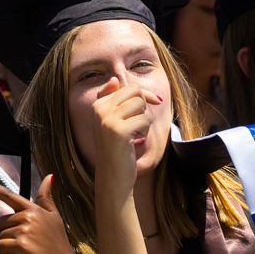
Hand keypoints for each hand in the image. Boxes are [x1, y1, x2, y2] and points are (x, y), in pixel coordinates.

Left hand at [0, 173, 85, 253]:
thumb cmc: (57, 242)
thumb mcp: (54, 217)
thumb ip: (46, 198)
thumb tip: (49, 176)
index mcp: (33, 209)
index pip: (8, 195)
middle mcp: (27, 216)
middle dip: (8, 233)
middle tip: (26, 240)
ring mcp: (23, 230)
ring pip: (0, 236)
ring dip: (8, 245)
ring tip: (26, 249)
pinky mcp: (19, 244)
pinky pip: (1, 247)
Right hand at [90, 76, 154, 192]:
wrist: (112, 175)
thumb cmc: (117, 148)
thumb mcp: (111, 122)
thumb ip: (112, 100)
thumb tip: (113, 79)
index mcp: (98, 105)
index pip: (128, 88)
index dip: (145, 95)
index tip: (156, 101)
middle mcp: (100, 109)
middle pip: (135, 92)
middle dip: (143, 107)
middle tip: (138, 125)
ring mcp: (107, 119)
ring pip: (141, 105)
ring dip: (144, 121)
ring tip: (134, 135)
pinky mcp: (119, 130)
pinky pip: (144, 120)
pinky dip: (144, 132)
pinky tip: (134, 142)